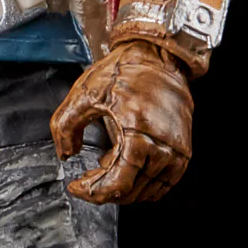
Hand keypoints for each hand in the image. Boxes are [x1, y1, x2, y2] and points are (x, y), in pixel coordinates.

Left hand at [49, 39, 192, 203]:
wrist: (157, 55)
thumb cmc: (124, 71)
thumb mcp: (84, 92)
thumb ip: (64, 125)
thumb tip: (65, 153)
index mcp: (138, 134)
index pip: (117, 184)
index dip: (91, 192)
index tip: (75, 186)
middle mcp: (162, 148)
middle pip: (130, 192)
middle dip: (103, 190)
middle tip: (86, 178)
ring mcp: (176, 152)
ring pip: (147, 192)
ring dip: (122, 188)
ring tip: (105, 168)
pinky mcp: (183, 151)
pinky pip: (164, 184)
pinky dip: (143, 185)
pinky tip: (126, 169)